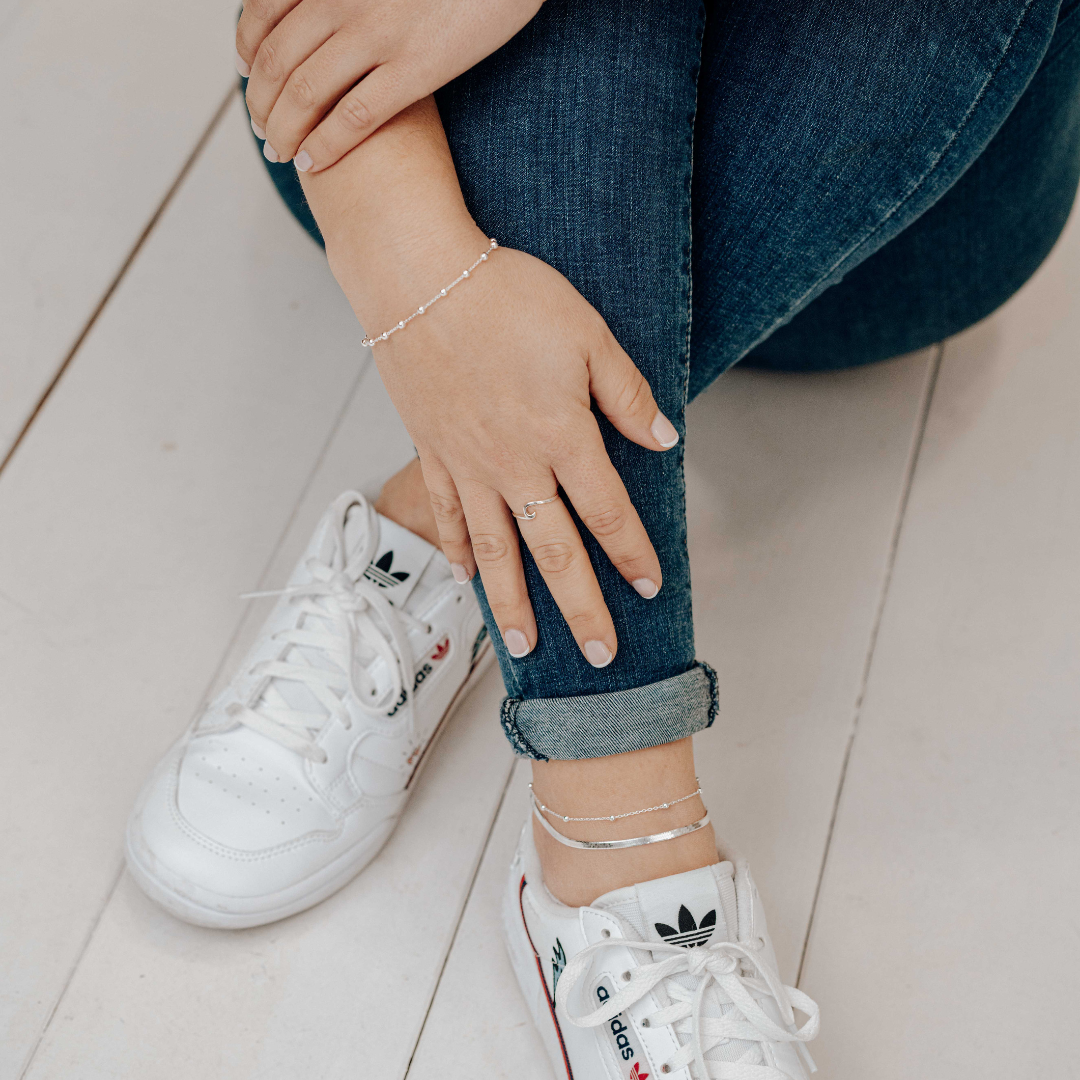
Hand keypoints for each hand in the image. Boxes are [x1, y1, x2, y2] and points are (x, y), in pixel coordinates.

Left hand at [237, 0, 542, 171]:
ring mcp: (378, 34)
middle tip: (261, 130)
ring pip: (305, 93)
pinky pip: (354, 117)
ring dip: (282, 131)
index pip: (263, 13)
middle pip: (276, 61)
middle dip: (260, 103)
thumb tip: (325, 15)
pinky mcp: (416, 69)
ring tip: (279, 153)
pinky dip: (324, 145)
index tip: (244, 75)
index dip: (245, 50)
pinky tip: (313, 163)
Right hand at [328, 223, 678, 665]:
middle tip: (599, 657)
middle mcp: (515, 466)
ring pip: (495, 552)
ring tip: (524, 647)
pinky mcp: (433, 454)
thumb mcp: (588, 333)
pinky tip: (465, 578)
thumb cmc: (507, 297)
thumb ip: (626, 393)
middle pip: (555, 554)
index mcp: (562, 437)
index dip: (633, 555)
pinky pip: (448, 516)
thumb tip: (663, 439)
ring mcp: (469, 466)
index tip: (650, 588)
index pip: (608, 514)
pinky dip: (456, 552)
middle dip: (581, 609)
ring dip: (512, 604)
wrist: (419, 279)